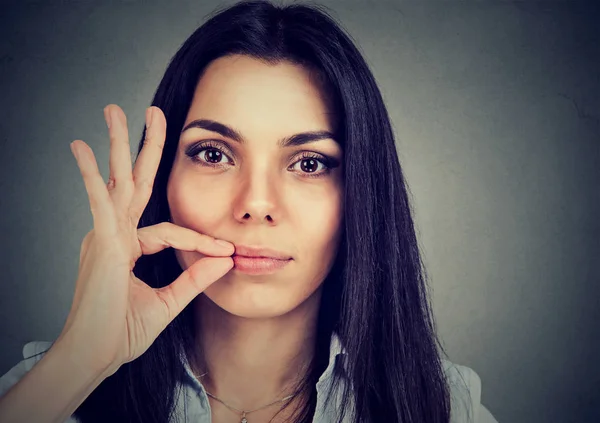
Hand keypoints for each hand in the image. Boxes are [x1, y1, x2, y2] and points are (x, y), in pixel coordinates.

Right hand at [59, 104, 233, 375]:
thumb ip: (195, 279)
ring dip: (119, 145)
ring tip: (114, 110)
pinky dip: (91, 176)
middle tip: (153, 112)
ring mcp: (106, 236)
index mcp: (130, 248)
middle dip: (145, 148)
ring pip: (118, 181)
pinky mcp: (100, 243)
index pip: (171, 230)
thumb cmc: (123, 333)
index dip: (200, 238)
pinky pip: (99, 204)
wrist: (96, 357)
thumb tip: (225, 259)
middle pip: (137, 183)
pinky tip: (81, 149)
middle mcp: (116, 235)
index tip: (227, 251)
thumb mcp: (170, 301)